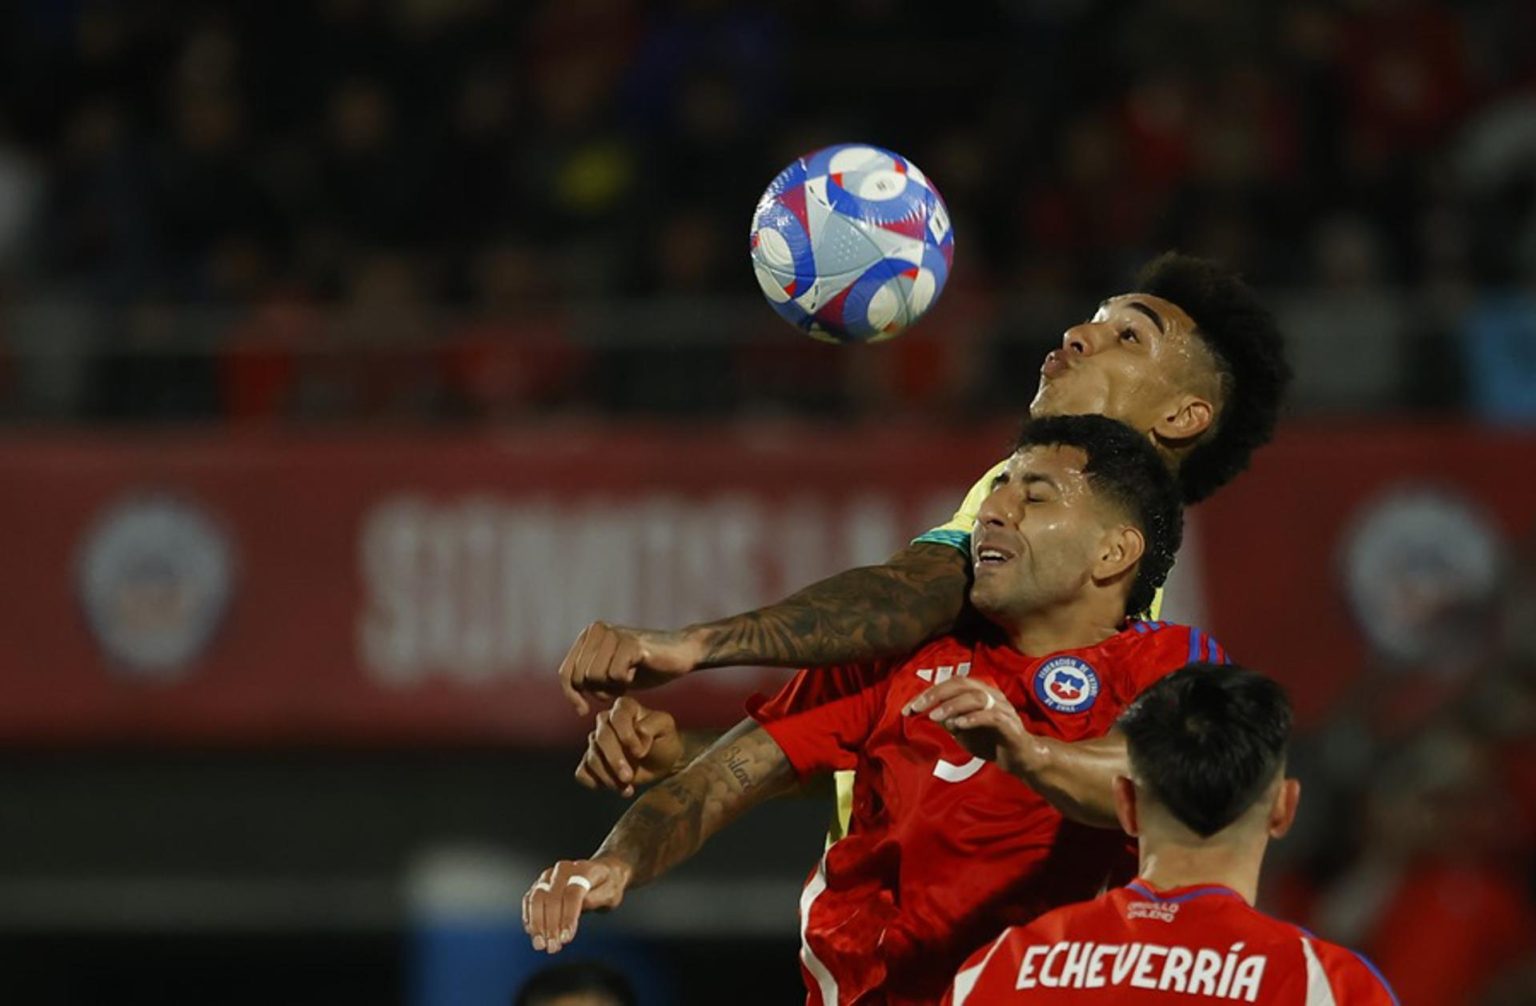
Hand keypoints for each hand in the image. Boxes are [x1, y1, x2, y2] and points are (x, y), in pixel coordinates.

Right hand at [521, 857, 630, 953]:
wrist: (600, 872)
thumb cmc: (607, 885)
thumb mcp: (611, 893)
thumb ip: (596, 899)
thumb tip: (580, 907)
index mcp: (584, 869)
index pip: (572, 893)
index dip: (568, 917)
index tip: (566, 938)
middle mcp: (563, 869)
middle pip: (551, 897)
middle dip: (550, 925)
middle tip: (552, 947)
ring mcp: (549, 876)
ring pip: (536, 898)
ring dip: (537, 924)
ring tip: (540, 945)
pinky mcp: (540, 885)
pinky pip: (529, 900)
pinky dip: (530, 917)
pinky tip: (533, 933)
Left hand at [558, 622, 704, 714]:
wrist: (682, 653)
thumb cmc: (644, 667)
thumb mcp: (610, 675)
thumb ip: (588, 678)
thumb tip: (570, 692)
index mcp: (589, 635)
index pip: (566, 672)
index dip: (572, 696)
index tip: (582, 710)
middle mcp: (597, 630)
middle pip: (579, 677)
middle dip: (596, 692)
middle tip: (617, 690)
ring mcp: (613, 634)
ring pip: (595, 677)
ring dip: (611, 687)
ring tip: (627, 680)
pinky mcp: (630, 643)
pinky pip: (614, 675)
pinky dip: (625, 682)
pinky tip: (636, 673)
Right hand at [574, 697, 683, 797]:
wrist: (662, 762)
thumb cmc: (664, 740)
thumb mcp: (666, 727)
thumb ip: (652, 726)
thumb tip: (636, 740)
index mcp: (624, 707)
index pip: (618, 717)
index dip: (626, 735)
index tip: (640, 752)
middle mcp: (606, 721)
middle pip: (601, 738)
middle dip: (614, 760)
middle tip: (629, 777)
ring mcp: (596, 742)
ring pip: (591, 758)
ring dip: (608, 776)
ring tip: (627, 785)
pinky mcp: (591, 762)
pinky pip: (582, 772)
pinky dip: (596, 783)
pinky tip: (616, 788)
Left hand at [903, 677, 1042, 776]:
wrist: (1019, 758)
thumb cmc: (989, 740)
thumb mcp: (961, 729)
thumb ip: (946, 719)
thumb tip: (926, 712)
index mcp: (979, 691)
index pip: (950, 684)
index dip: (927, 694)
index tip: (908, 708)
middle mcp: (991, 694)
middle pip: (961, 684)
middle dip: (936, 694)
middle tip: (917, 707)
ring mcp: (1002, 707)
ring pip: (975, 698)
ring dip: (952, 706)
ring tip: (935, 716)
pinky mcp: (1009, 724)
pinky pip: (990, 717)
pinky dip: (972, 719)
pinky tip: (957, 726)